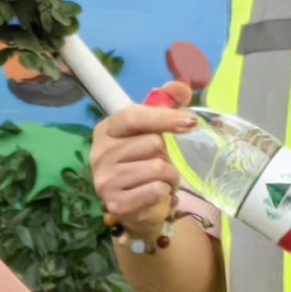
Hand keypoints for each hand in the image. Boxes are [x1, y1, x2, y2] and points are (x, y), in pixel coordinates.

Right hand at [89, 101, 197, 234]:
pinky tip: (156, 193)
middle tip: (163, 162)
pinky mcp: (116, 203)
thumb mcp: (153, 130)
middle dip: (167, 154)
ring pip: (157, 168)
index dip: (164, 117)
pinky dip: (164, 192)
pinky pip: (155, 190)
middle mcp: (100, 154)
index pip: (133, 116)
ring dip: (170, 175)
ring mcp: (105, 180)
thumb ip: (166, 106)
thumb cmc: (144, 162)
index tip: (190, 121)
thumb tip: (181, 86)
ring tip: (162, 180)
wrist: (137, 205)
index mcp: (106, 130)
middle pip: (151, 143)